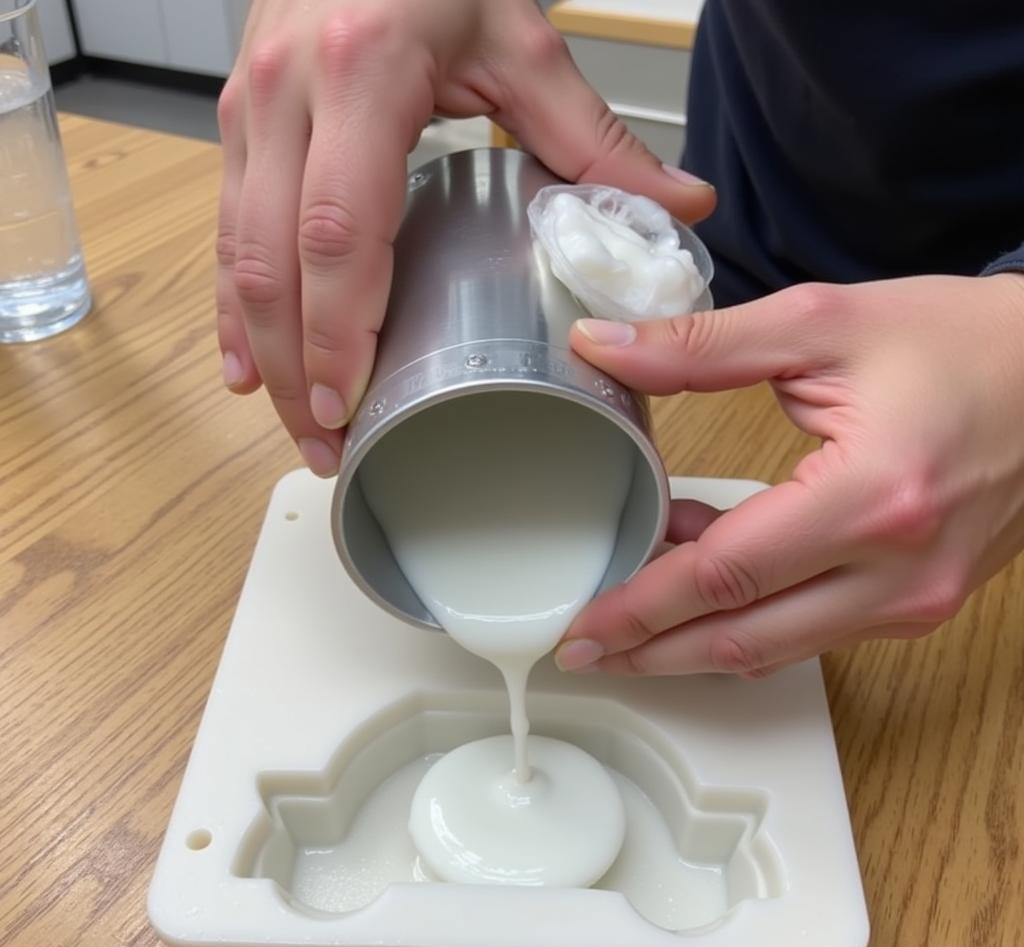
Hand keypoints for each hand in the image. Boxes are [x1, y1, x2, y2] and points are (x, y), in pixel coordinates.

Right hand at [215, 0, 716, 476]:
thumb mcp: (520, 39)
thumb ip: (593, 136)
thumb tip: (679, 208)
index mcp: (361, 74)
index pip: (339, 232)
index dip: (338, 331)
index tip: (353, 405)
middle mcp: (286, 95)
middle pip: (272, 263)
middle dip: (296, 371)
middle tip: (329, 449)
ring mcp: (249, 112)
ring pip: (236, 257)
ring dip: (263, 354)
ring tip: (299, 427)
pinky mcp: (238, 126)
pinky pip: (223, 232)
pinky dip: (230, 309)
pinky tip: (244, 365)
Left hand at [556, 273, 1023, 676]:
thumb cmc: (956, 342)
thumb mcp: (821, 325)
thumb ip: (700, 347)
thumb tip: (601, 347)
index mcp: (872, 497)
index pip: (726, 576)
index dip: (643, 607)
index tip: (580, 628)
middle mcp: (898, 573)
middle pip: (745, 638)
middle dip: (653, 651)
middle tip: (583, 651)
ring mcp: (916, 600)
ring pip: (778, 647)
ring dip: (696, 638)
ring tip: (629, 617)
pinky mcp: (920, 604)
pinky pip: (814, 630)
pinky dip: (751, 617)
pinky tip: (705, 579)